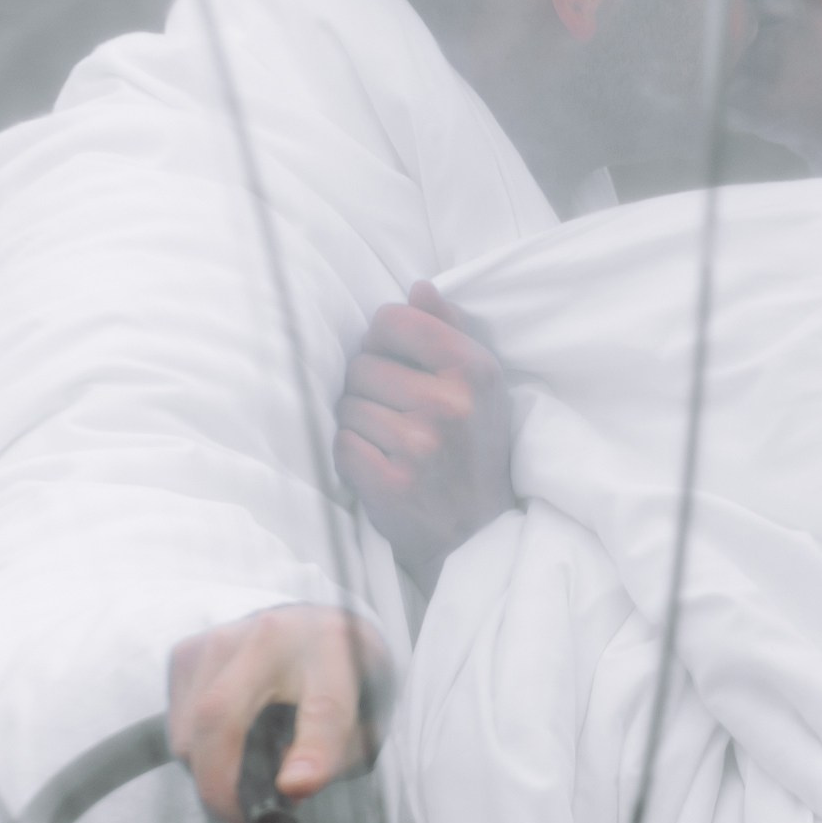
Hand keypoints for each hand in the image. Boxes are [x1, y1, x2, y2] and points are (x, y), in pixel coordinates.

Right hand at [166, 606, 389, 822]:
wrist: (314, 628)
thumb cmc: (342, 680)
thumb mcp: (367, 719)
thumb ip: (336, 755)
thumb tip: (290, 788)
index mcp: (333, 648)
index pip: (324, 706)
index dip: (312, 752)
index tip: (296, 787)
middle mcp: (271, 635)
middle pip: (219, 716)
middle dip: (220, 788)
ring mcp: (221, 639)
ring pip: (189, 731)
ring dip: (209, 777)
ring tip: (243, 788)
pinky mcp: (187, 653)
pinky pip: (178, 726)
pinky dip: (197, 755)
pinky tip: (230, 751)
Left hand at [333, 279, 512, 594]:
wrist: (477, 535)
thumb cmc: (473, 450)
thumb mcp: (480, 386)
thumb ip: (449, 331)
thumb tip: (418, 287)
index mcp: (474, 369)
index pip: (393, 320)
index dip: (383, 339)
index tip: (398, 364)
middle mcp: (449, 403)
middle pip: (362, 364)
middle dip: (370, 388)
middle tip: (399, 415)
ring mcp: (419, 444)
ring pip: (347, 405)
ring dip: (360, 423)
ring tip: (392, 443)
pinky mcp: (391, 482)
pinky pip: (341, 444)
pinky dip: (353, 455)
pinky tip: (381, 466)